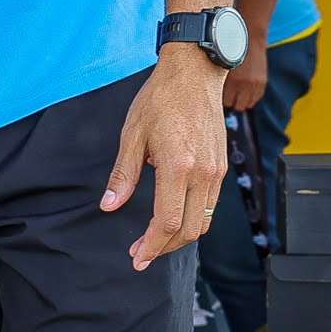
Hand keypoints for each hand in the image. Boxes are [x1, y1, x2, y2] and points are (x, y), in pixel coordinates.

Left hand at [103, 53, 226, 269]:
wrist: (195, 74)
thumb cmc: (159, 99)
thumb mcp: (132, 134)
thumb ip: (123, 174)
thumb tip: (109, 206)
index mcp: (179, 166)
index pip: (168, 222)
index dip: (152, 245)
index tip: (136, 257)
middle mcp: (203, 174)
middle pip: (190, 230)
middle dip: (164, 247)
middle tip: (140, 254)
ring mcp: (216, 172)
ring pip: (203, 221)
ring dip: (179, 237)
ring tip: (154, 241)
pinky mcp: (221, 167)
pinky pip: (209, 205)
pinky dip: (192, 219)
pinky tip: (172, 218)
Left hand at [222, 36, 268, 112]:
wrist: (250, 38)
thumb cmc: (231, 49)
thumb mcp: (222, 64)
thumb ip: (219, 79)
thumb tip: (213, 93)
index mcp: (232, 80)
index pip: (225, 102)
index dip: (221, 100)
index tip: (218, 97)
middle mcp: (245, 84)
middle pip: (237, 105)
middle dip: (232, 102)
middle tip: (228, 96)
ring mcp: (255, 84)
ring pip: (247, 104)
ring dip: (242, 101)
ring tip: (237, 94)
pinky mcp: (262, 82)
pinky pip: (256, 98)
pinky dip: (251, 97)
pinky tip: (246, 92)